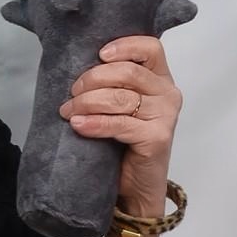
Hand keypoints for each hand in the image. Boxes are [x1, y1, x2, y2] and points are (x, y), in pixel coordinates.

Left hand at [60, 34, 181, 214]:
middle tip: (72, 94)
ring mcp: (165, 117)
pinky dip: (95, 123)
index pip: (150, 48)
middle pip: (128, 72)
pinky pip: (119, 124)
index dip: (124, 46)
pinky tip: (78, 125)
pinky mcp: (156, 138)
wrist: (137, 189)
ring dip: (87, 102)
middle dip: (93, 79)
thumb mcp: (122, 109)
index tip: (99, 55)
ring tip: (68, 112)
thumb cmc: (125, 147)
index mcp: (162, 80)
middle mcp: (168, 95)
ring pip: (120, 98)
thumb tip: (79, 70)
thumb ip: (114, 86)